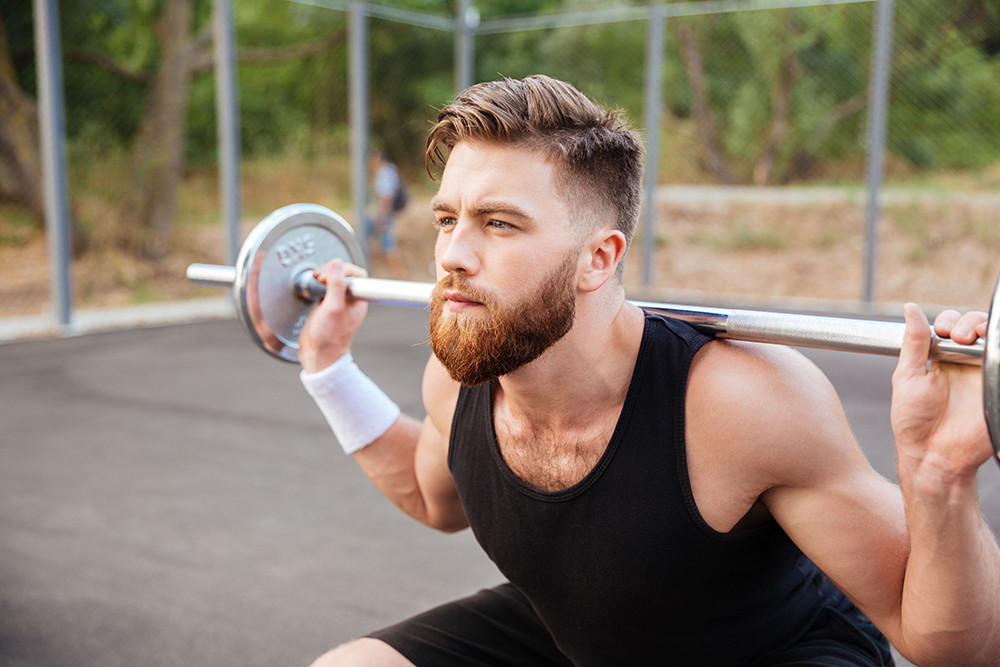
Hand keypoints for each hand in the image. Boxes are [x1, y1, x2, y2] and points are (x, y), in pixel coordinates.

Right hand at [298, 259, 368, 373]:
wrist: (318, 356)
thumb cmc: (328, 337)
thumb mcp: (333, 308)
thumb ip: (336, 285)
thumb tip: (337, 264)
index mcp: (357, 300)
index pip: (358, 275)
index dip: (344, 269)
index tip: (329, 275)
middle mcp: (350, 300)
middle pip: (344, 274)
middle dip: (330, 271)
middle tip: (318, 278)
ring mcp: (338, 302)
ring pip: (333, 280)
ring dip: (323, 276)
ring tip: (314, 281)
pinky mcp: (326, 306)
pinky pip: (324, 288)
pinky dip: (318, 284)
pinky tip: (312, 287)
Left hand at [891, 304, 991, 479]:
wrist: (933, 454)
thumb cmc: (914, 419)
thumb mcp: (908, 376)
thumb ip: (913, 342)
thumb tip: (909, 308)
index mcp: (943, 358)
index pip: (954, 325)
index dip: (951, 321)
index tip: (942, 332)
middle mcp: (967, 363)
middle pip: (980, 327)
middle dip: (970, 322)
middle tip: (958, 337)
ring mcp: (987, 375)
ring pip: (997, 339)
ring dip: (989, 329)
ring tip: (975, 339)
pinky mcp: (998, 388)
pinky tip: (994, 347)